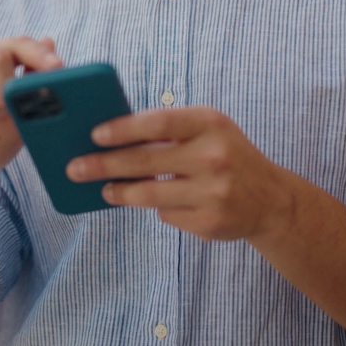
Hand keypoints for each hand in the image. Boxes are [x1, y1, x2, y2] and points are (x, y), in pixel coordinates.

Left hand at [66, 107, 296, 241]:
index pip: (157, 123)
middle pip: (145, 161)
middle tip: (75, 168)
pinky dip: (159, 207)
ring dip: (119, 193)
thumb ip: (168, 129)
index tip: (94, 134)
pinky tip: (162, 202)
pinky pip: (166, 214)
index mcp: (210, 123)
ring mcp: (214, 192)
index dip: (122, 129)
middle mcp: (214, 157)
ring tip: (104, 190)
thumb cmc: (226, 154)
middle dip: (104, 165)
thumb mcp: (207, 130)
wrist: (270, 199)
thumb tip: (109, 137)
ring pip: (149, 194)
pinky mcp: (210, 222)